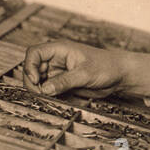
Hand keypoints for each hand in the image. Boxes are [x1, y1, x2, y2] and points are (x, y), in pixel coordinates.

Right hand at [22, 40, 149, 97]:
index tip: (36, 80)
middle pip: (33, 69)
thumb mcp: (85, 74)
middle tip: (40, 94)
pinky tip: (57, 100)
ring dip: (41, 90)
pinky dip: (49, 96)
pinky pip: (50, 90)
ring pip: (40, 81)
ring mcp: (59, 72)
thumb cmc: (106, 67)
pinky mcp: (63, 83)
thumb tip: (44, 89)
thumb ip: (64, 81)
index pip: (34, 53)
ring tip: (49, 98)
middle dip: (33, 82)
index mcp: (59, 50)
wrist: (119, 75)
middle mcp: (56, 60)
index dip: (30, 66)